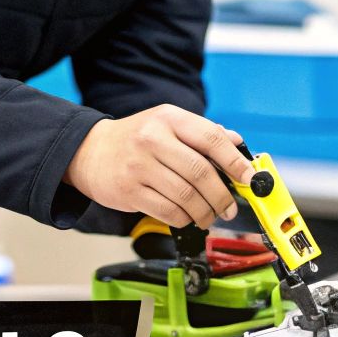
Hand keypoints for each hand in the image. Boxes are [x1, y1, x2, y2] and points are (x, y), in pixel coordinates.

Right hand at [64, 104, 254, 228]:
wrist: (89, 151)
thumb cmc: (136, 139)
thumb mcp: (167, 124)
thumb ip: (203, 133)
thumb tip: (238, 143)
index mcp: (169, 118)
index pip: (211, 138)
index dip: (234, 161)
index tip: (248, 178)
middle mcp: (153, 139)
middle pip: (201, 172)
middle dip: (222, 195)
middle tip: (229, 207)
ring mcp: (139, 166)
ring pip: (186, 196)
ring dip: (205, 212)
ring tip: (209, 216)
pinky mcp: (129, 190)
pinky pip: (168, 211)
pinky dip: (184, 218)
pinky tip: (187, 217)